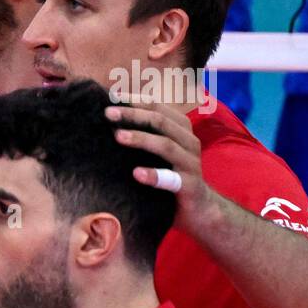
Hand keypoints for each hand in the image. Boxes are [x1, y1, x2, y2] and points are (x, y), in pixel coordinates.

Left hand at [105, 99, 221, 237]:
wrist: (199, 211)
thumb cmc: (170, 177)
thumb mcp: (157, 154)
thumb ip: (142, 136)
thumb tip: (108, 120)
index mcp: (181, 131)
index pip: (158, 107)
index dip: (136, 100)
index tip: (111, 95)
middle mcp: (188, 143)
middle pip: (161, 121)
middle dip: (133, 114)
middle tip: (108, 112)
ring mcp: (191, 164)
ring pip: (166, 145)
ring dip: (141, 139)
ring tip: (118, 137)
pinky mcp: (191, 187)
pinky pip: (172, 180)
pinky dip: (155, 175)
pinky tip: (137, 174)